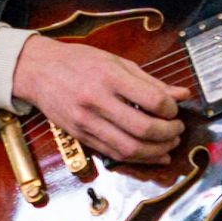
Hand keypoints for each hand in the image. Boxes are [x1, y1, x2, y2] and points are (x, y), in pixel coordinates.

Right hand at [11, 36, 191, 163]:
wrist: (38, 71)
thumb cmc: (80, 61)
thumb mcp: (117, 62)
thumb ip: (151, 81)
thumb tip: (183, 95)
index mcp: (109, 77)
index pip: (152, 100)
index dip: (171, 109)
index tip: (174, 109)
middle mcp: (97, 101)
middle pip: (143, 129)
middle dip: (168, 133)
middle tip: (178, 129)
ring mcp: (87, 123)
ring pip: (129, 148)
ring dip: (156, 151)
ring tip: (170, 144)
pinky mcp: (81, 137)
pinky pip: (115, 155)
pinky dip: (138, 159)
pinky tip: (153, 155)